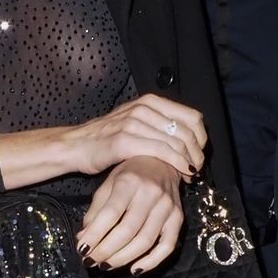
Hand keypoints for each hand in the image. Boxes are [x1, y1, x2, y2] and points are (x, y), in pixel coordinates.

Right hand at [67, 92, 206, 179]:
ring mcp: (134, 123)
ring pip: (177, 143)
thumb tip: (187, 137)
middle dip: (197, 153)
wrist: (76, 146)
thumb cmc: (106, 138)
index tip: (200, 153)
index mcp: (150, 101)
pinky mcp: (126, 141)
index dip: (201, 137)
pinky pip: (162, 152)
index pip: (192, 116)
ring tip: (190, 175)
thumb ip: (158, 124)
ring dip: (189, 162)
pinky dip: (177, 165)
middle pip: (187, 132)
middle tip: (197, 169)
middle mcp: (144, 108)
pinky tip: (181, 174)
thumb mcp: (135, 121)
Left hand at [77, 157, 184, 272]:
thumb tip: (84, 238)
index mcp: (130, 181)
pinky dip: (152, 262)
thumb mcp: (108, 184)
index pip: (110, 214)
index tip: (82, 249)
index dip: (95, 235)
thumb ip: (96, 211)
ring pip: (145, 241)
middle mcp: (151, 193)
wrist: (163, 161)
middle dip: (106, 251)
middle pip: (127, 231)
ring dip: (123, 258)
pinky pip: (168, 246)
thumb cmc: (131, 174)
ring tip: (106, 265)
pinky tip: (135, 269)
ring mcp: (168, 206)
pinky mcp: (179, 218)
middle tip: (92, 261)